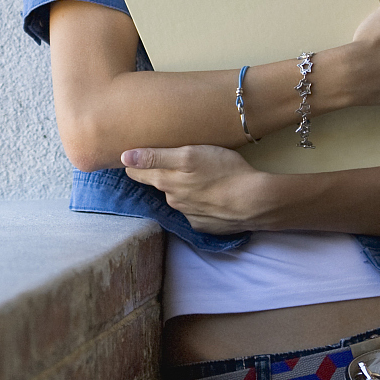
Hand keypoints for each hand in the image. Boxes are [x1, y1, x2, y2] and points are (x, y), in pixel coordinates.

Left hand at [120, 144, 288, 232]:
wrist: (254, 201)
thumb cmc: (223, 170)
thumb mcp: (189, 154)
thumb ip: (156, 156)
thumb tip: (124, 158)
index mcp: (165, 181)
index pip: (138, 172)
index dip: (134, 163)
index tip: (130, 156)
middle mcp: (172, 200)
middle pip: (158, 184)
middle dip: (159, 174)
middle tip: (171, 161)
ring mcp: (188, 215)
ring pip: (177, 197)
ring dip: (181, 188)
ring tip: (197, 176)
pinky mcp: (204, 225)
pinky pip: (194, 210)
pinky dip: (198, 202)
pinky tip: (212, 194)